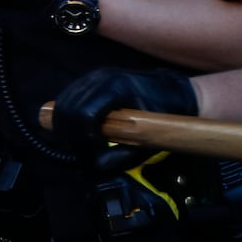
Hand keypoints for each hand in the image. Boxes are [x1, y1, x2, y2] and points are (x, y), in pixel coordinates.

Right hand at [52, 67, 197, 172]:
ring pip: (65, 101)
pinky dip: (69, 114)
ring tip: (78, 141)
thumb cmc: (166, 112)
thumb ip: (123, 154)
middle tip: (81, 150)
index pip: (84, 112)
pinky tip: (79, 128)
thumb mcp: (150, 138)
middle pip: (69, 107)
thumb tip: (96, 165)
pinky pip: (69, 97)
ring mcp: (93, 76)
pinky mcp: (90, 79)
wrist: (175, 90)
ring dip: (67, 123)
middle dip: (70, 132)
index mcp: (116, 88)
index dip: (82, 136)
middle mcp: (99, 78)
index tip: (91, 150)